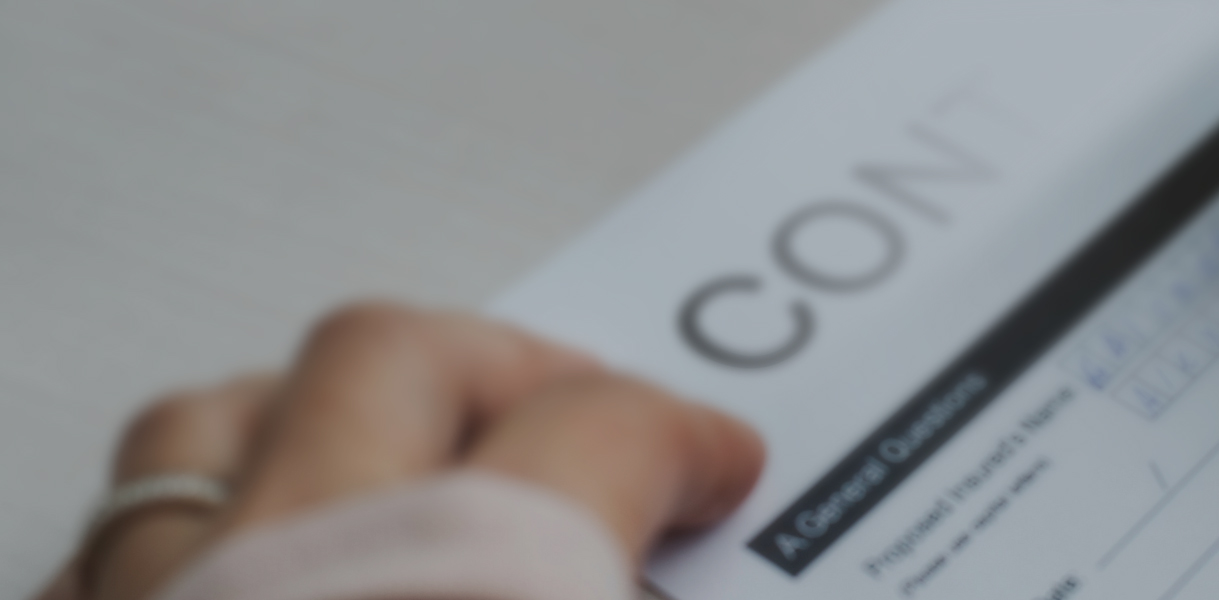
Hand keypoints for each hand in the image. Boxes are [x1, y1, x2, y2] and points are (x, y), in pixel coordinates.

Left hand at [36, 302, 764, 599]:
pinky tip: (252, 574)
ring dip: (322, 418)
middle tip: (584, 416)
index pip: (602, 440)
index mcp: (478, 587)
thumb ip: (635, 583)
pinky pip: (104, 549)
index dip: (685, 436)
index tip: (715, 460)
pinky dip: (192, 536)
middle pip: (395, 363)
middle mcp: (296, 573)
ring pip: (214, 426)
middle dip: (509, 369)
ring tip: (398, 455)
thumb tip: (658, 565)